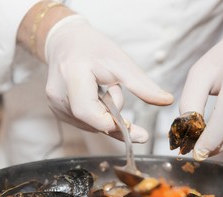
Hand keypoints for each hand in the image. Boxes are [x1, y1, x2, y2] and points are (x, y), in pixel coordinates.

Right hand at [44, 15, 172, 142]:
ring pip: (89, 125)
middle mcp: (58, 94)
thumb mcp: (121, 63)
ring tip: (104, 90)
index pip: (87, 111)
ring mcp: (55, 104)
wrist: (67, 42)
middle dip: (113, 118)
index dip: (110, 123)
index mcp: (72, 75)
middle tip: (122, 101)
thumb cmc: (94, 48)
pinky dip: (97, 116)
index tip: (133, 128)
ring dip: (105, 116)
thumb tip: (167, 101)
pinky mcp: (57, 111)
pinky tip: (97, 98)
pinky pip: (83, 123)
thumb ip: (143, 86)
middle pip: (91, 121)